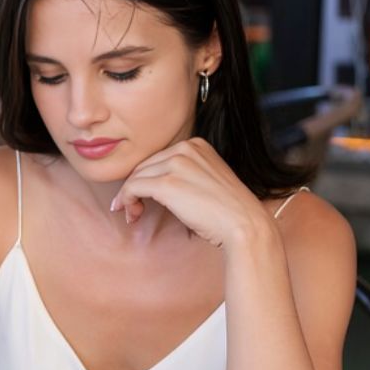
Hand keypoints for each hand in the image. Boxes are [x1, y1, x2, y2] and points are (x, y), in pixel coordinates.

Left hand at [110, 137, 272, 248]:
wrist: (244, 225)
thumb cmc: (227, 210)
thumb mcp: (207, 179)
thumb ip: (185, 172)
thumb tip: (152, 183)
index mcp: (196, 144)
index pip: (158, 158)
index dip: (146, 178)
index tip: (143, 197)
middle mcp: (185, 149)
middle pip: (144, 166)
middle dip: (134, 188)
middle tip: (133, 210)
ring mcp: (176, 164)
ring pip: (135, 177)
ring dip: (129, 198)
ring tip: (133, 215)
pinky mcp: (166, 183)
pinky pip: (132, 188)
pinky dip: (125, 201)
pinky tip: (130, 214)